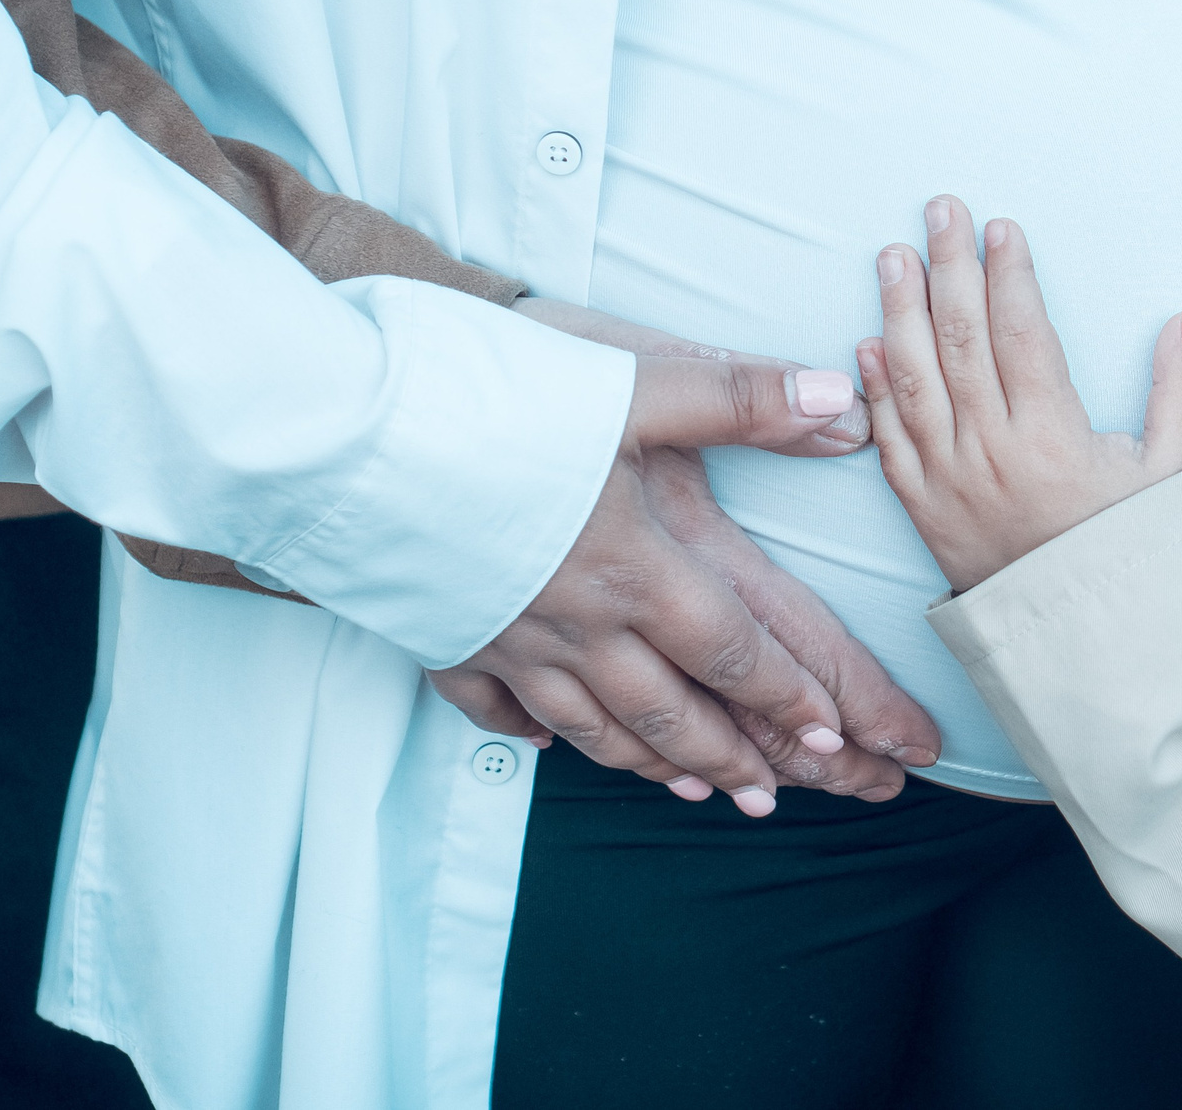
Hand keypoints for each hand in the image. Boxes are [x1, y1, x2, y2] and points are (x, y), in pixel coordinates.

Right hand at [428, 300, 939, 812]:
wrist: (339, 433)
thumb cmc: (489, 400)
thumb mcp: (631, 383)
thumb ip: (740, 400)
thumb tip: (842, 404)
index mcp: (636, 568)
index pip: (733, 650)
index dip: (790, 698)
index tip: (835, 741)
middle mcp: (576, 624)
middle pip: (671, 711)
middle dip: (733, 757)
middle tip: (778, 796)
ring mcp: (504, 640)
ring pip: (593, 726)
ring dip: (653, 763)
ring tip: (695, 790)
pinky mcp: (438, 635)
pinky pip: (493, 707)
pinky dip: (531, 733)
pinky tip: (547, 746)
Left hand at [860, 195, 1181, 592]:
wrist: (1095, 653)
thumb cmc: (1140, 562)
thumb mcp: (1179, 477)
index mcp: (1053, 440)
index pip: (1020, 333)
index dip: (1009, 273)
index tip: (1000, 227)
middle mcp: (992, 456)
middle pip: (959, 340)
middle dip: (948, 267)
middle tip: (938, 210)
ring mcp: (950, 486)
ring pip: (913, 381)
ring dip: (899, 312)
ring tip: (894, 258)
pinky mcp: (925, 515)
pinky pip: (888, 442)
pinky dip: (874, 389)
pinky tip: (866, 343)